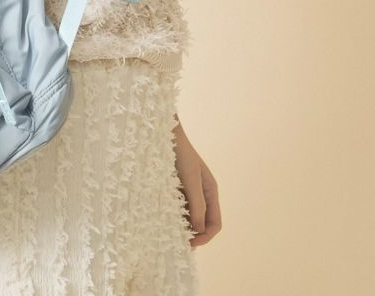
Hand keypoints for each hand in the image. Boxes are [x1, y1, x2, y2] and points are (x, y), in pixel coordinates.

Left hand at [172, 122, 221, 247]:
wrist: (166, 134)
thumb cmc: (180, 154)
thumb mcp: (190, 179)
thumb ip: (196, 203)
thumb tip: (199, 230)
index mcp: (211, 192)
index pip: (215, 223)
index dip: (205, 237)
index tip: (191, 244)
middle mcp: (202, 194)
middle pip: (203, 223)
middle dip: (194, 235)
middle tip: (177, 243)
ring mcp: (189, 191)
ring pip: (190, 217)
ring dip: (183, 226)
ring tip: (169, 233)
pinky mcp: (176, 188)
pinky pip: (178, 208)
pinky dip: (174, 215)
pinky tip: (163, 218)